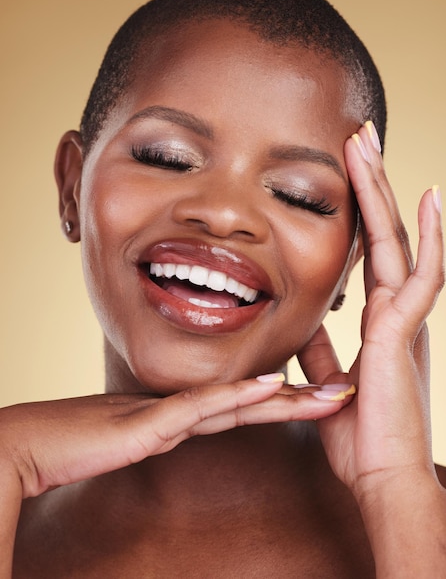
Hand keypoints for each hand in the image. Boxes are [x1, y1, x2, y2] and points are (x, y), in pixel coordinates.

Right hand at [0, 375, 353, 576]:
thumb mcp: (121, 444)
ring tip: (331, 393)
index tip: (312, 399)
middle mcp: (178, 409)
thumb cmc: (69, 445)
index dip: (275, 404)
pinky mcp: (149, 424)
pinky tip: (270, 389)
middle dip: (300, 400)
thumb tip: (166, 434)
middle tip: (343, 392)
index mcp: (175, 417)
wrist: (27, 442)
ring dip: (287, 398)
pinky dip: (240, 398)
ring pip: (239, 402)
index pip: (236, 410)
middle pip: (250, 404)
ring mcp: (166, 413)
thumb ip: (148, 437)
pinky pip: (203, 409)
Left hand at [297, 121, 443, 498]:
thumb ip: (319, 348)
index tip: (347, 176)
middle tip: (358, 137)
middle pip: (383, 233)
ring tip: (369, 144)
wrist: (380, 477)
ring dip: (384, 191)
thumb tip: (303, 325)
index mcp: (380, 320)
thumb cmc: (360, 433)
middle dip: (369, 184)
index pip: (369, 252)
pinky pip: (423, 275)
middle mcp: (397, 310)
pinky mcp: (406, 332)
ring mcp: (404, 317)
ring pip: (398, 240)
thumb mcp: (327, 378)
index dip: (360, 213)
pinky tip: (431, 198)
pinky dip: (431, 236)